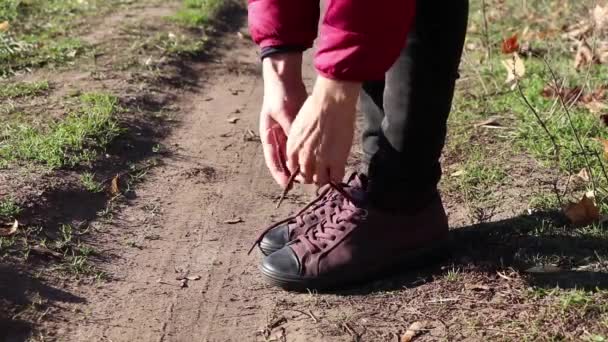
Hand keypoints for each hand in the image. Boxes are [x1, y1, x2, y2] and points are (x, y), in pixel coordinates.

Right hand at [259, 53, 306, 187]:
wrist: (285, 77)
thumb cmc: (279, 94)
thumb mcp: (283, 112)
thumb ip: (289, 128)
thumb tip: (298, 146)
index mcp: (268, 134)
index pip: (272, 158)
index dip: (278, 172)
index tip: (286, 184)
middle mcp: (276, 136)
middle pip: (283, 159)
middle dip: (291, 172)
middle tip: (302, 182)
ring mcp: (287, 132)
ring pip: (293, 154)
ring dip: (300, 164)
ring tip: (310, 175)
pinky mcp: (298, 128)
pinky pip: (302, 145)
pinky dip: (307, 153)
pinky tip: (316, 160)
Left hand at [286, 75, 360, 185]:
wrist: (330, 103)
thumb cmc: (315, 107)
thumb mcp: (299, 125)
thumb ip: (298, 140)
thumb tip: (304, 145)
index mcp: (292, 149)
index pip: (293, 170)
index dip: (301, 171)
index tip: (308, 168)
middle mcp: (303, 158)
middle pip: (306, 178)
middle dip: (312, 176)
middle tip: (320, 172)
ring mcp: (320, 161)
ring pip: (320, 181)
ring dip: (325, 178)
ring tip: (330, 171)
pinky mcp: (336, 161)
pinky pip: (336, 178)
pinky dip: (337, 177)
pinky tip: (339, 170)